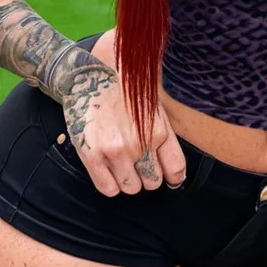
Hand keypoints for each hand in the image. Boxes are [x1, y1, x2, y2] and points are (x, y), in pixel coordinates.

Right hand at [59, 56, 185, 198]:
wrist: (91, 77)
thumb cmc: (124, 93)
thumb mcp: (154, 109)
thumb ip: (164, 139)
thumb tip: (175, 174)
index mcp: (158, 130)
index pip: (175, 169)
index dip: (173, 177)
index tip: (169, 177)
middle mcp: (139, 144)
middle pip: (153, 182)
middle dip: (147, 175)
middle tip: (138, 162)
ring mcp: (115, 152)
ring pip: (131, 188)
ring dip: (128, 180)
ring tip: (121, 162)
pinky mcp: (92, 156)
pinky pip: (108, 189)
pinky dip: (110, 184)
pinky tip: (108, 169)